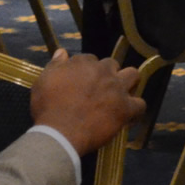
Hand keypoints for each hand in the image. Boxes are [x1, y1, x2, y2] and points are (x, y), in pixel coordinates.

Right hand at [30, 49, 144, 155]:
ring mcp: (116, 89)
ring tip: (120, 94)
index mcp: (83, 63)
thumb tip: (62, 52)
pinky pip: (140, 104)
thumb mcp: (43, 81)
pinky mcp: (125, 108)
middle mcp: (103, 71)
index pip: (90, 59)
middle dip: (108, 73)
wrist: (60, 132)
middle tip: (100, 88)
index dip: (87, 71)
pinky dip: (136, 109)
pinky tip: (128, 115)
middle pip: (112, 64)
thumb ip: (55, 65)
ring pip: (133, 75)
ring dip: (128, 82)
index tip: (83, 82)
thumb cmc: (48, 107)